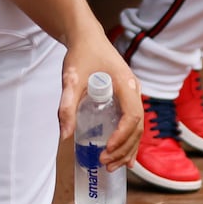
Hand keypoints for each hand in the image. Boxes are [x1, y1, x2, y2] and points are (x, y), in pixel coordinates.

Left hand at [57, 32, 143, 168]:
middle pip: (137, 126)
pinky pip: (133, 122)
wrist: (85, 37)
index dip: (122, 135)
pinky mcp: (126, 97)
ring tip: (113, 166)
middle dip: (124, 148)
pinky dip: (129, 141)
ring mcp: (132, 94)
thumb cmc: (80, 55)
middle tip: (106, 164)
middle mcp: (134, 90)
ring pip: (138, 127)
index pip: (131, 115)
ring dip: (127, 148)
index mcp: (126, 84)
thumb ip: (67, 106)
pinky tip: (124, 158)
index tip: (107, 148)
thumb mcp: (71, 79)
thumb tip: (65, 136)